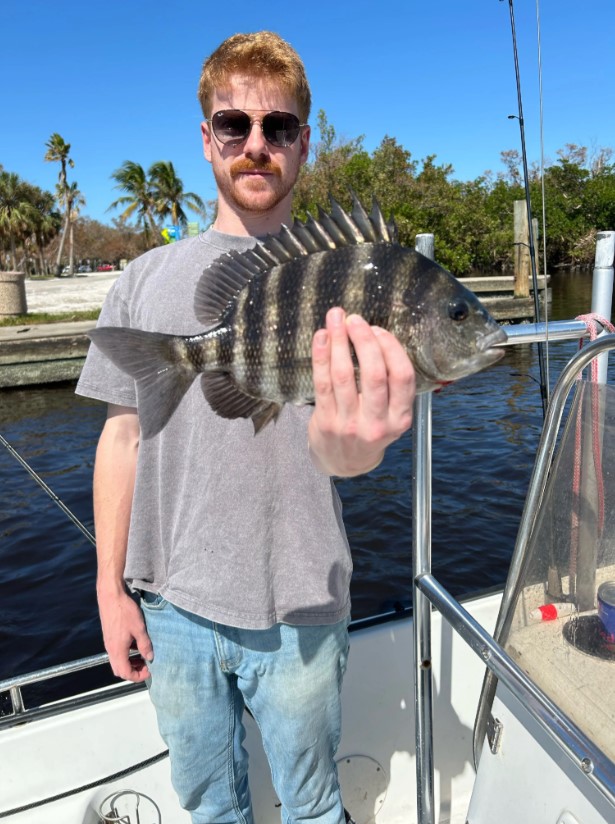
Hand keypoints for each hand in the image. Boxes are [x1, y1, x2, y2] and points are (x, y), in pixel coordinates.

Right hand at [98, 587, 152, 681]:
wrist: (110, 597)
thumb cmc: (124, 612)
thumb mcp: (139, 628)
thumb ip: (145, 645)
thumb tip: (150, 657)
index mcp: (117, 651)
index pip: (125, 673)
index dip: (137, 676)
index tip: (149, 672)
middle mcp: (110, 649)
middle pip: (119, 670)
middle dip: (133, 672)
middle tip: (146, 666)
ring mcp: (108, 643)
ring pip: (117, 661)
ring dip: (129, 662)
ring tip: (142, 656)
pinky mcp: (108, 636)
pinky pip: (116, 651)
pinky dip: (126, 653)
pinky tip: (135, 644)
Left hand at [308, 308, 414, 475]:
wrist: (344, 463)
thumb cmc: (369, 429)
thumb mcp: (391, 416)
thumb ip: (390, 385)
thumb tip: (375, 335)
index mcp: (400, 419)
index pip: (402, 377)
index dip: (391, 348)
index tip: (378, 330)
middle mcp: (377, 424)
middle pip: (374, 374)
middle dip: (364, 340)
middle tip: (355, 319)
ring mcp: (350, 425)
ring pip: (344, 376)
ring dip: (339, 341)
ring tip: (335, 318)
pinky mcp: (326, 423)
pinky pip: (322, 383)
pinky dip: (321, 356)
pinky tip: (322, 337)